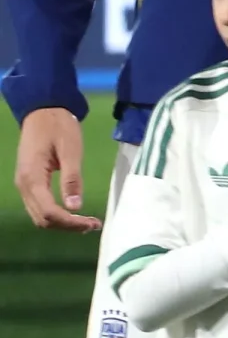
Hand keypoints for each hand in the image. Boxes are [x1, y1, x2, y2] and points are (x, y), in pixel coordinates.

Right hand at [14, 106, 97, 230]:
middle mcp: (24, 186)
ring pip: (39, 216)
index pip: (49, 212)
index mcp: (32, 178)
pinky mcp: (29, 182)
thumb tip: (75, 206)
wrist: (43, 111)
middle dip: (67, 226)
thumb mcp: (70, 150)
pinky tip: (73, 212)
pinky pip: (39, 206)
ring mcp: (24, 185)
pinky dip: (56, 214)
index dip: (70, 222)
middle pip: (42, 219)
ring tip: (87, 221)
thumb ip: (72, 178)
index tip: (93, 223)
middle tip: (93, 224)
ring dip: (62, 222)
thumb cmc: (58, 127)